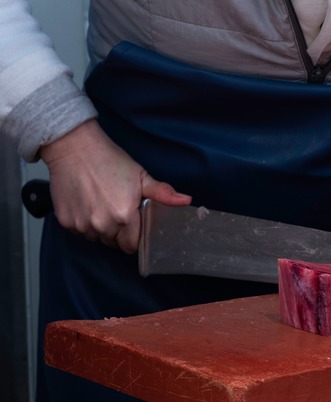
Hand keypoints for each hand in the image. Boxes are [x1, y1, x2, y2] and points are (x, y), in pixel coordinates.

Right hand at [39, 119, 190, 252]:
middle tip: (117, 211)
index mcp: (125, 216)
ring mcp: (82, 225)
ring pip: (96, 238)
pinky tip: (87, 205)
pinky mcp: (65, 221)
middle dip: (118, 233)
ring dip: (100, 229)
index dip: (134, 237)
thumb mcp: (141, 176)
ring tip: (101, 206)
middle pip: (114, 243)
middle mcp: (103, 225)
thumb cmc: (109, 161)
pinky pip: (79, 232)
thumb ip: (162, 193)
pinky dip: (83, 223)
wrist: (75, 149)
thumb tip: (185, 201)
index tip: (133, 225)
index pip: (132, 245)